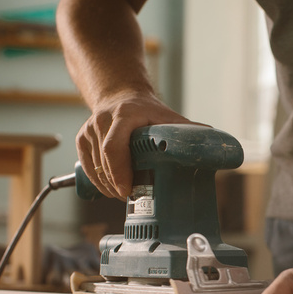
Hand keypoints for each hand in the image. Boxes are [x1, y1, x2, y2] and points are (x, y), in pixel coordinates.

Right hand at [76, 90, 197, 198]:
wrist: (120, 96)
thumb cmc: (147, 110)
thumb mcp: (166, 116)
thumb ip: (186, 130)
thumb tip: (211, 139)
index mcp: (124, 115)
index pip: (114, 146)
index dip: (119, 171)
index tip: (127, 190)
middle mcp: (102, 121)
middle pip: (104, 162)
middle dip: (116, 185)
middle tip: (131, 197)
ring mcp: (88, 130)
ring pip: (94, 168)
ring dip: (108, 186)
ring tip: (124, 194)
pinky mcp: (81, 140)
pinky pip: (86, 167)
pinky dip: (98, 182)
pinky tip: (111, 188)